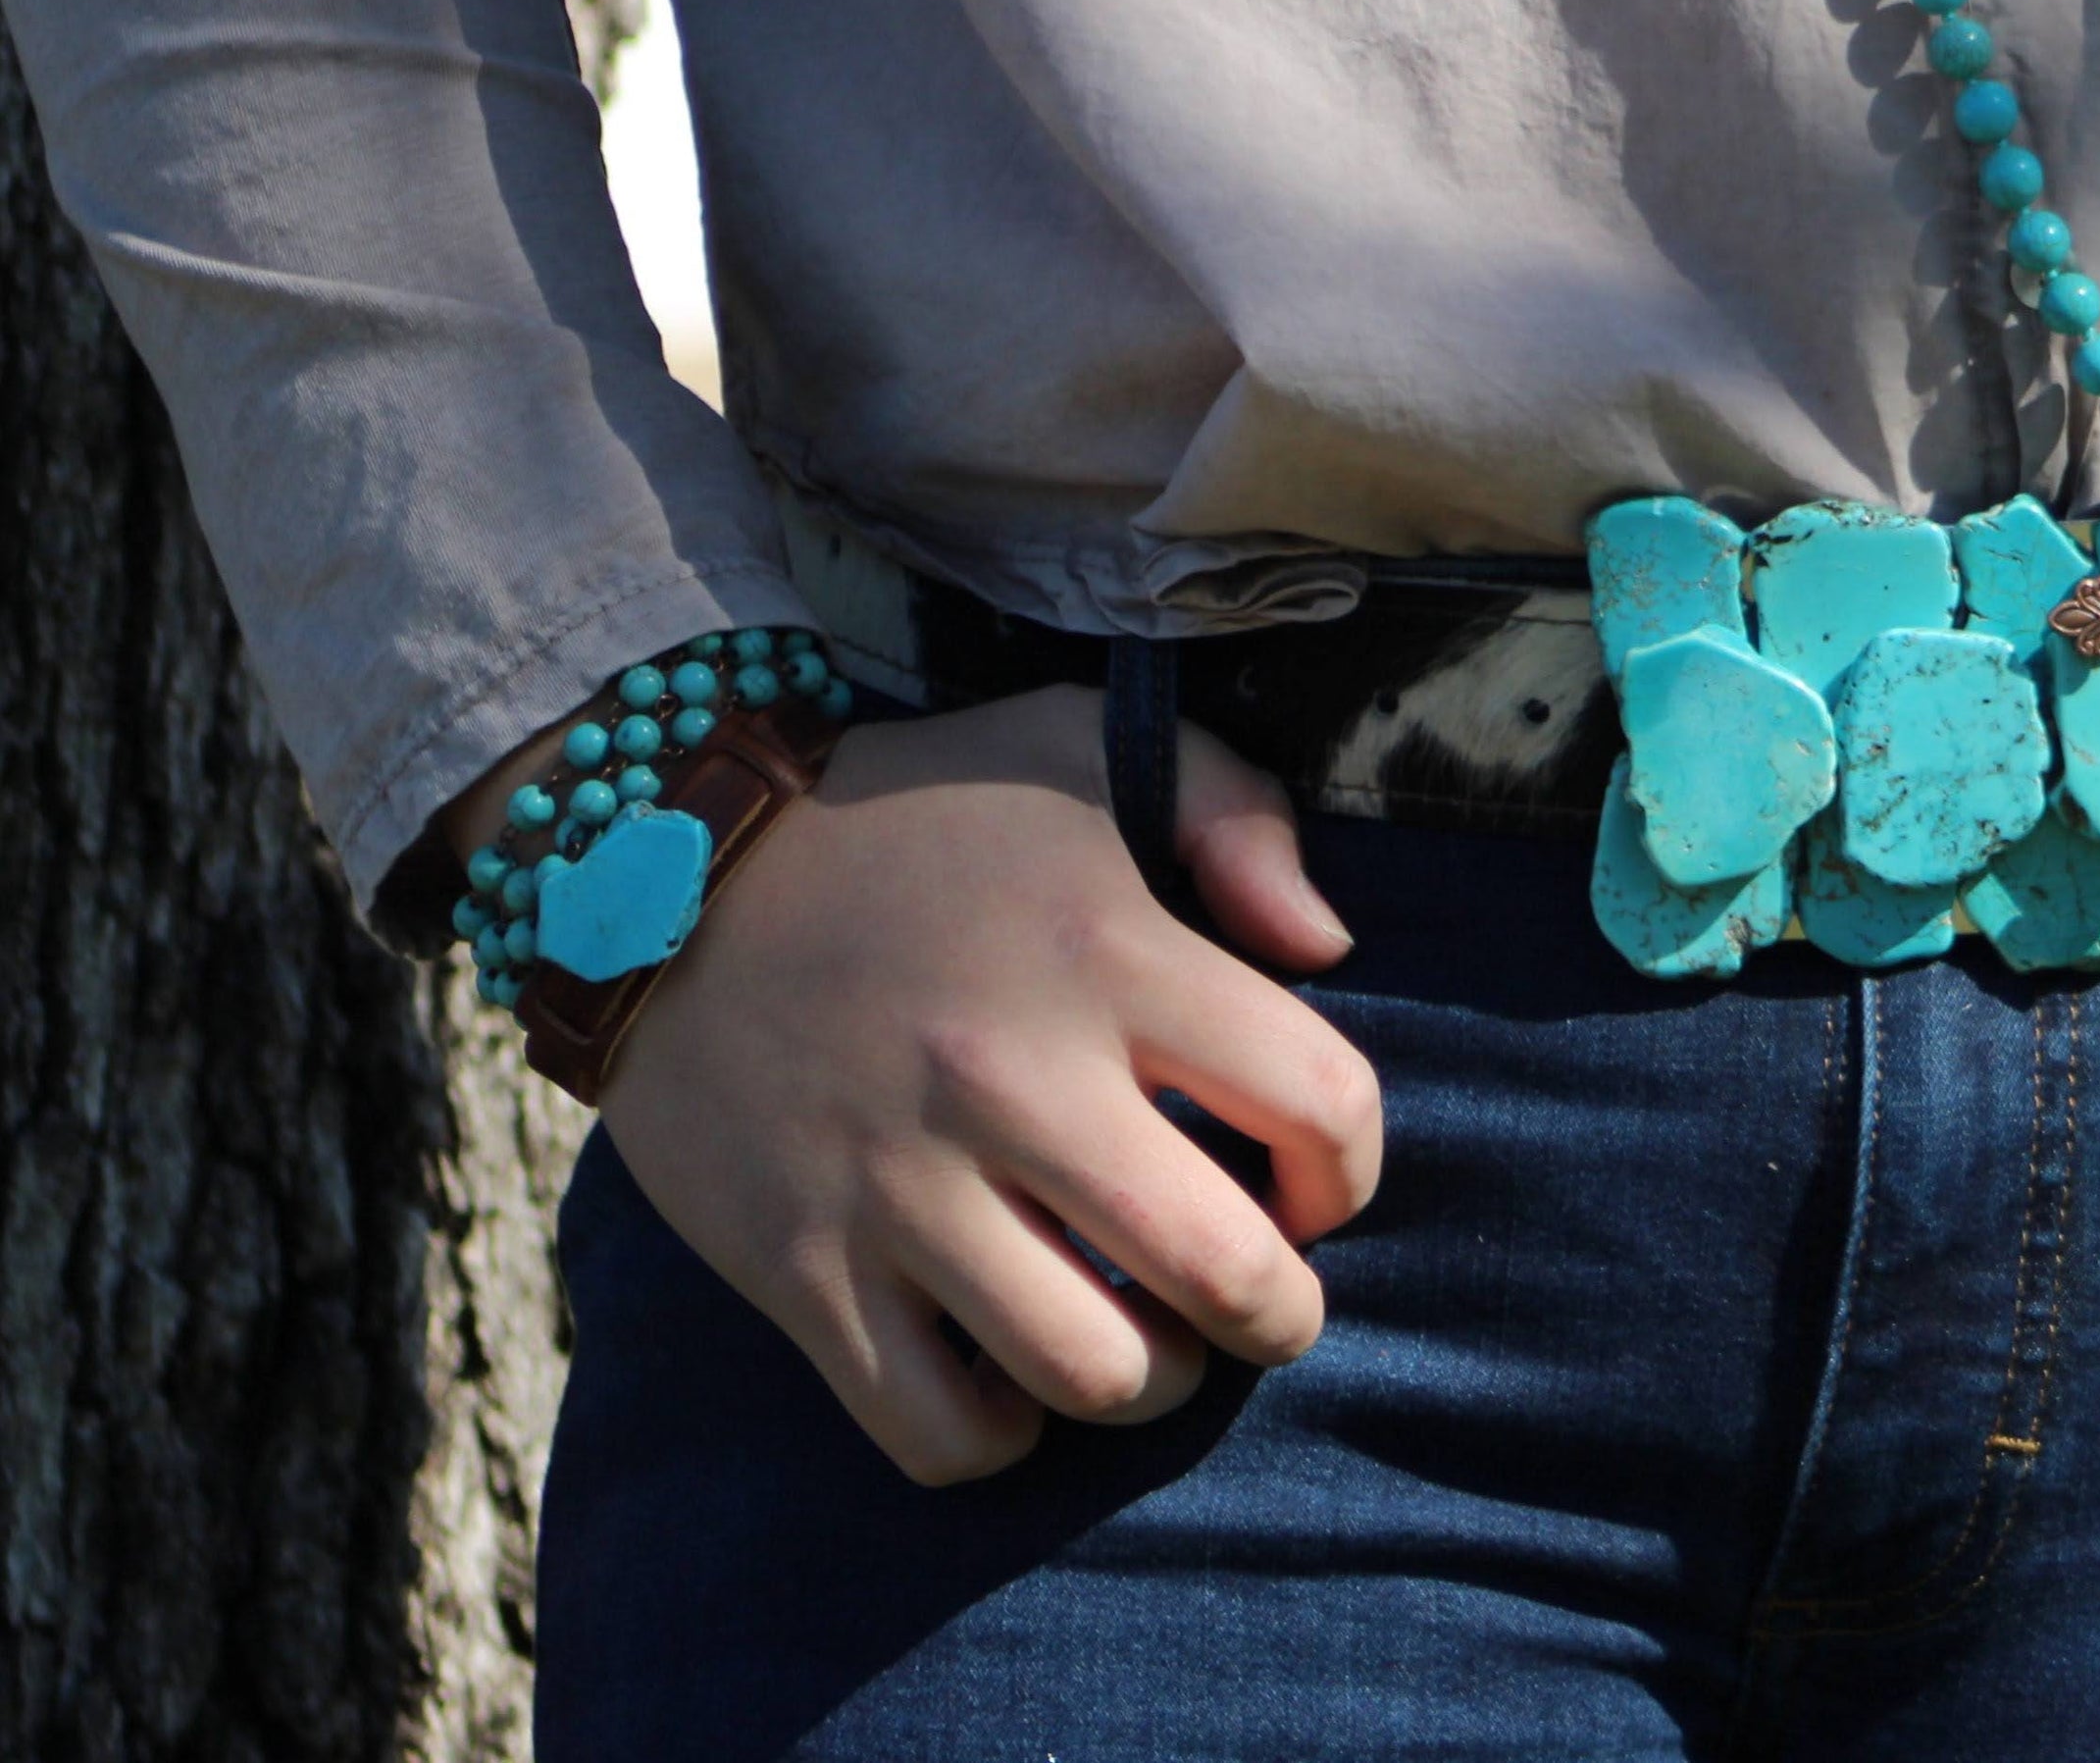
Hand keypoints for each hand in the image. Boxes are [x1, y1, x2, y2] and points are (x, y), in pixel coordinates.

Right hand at [591, 686, 1381, 1485]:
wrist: (665, 867)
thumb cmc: (917, 813)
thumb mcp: (1087, 746)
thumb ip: (1239, 815)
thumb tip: (1326, 945)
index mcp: (1108, 953)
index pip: (1318, 1099)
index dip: (1352, 1162)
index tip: (1321, 1174)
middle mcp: (1015, 1081)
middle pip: (1223, 1272)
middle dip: (1283, 1312)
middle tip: (1269, 1295)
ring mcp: (902, 1188)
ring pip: (1093, 1371)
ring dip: (1155, 1378)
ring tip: (1152, 1333)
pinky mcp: (804, 1272)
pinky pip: (939, 1433)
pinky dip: (1003, 1433)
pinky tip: (1016, 1367)